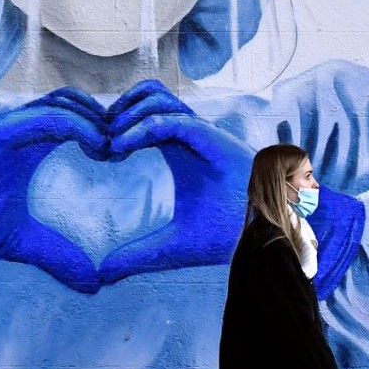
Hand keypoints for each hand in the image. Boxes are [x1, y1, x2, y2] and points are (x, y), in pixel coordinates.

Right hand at [0, 87, 107, 292]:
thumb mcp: (22, 243)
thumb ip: (58, 256)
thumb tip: (94, 285)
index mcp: (28, 146)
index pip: (76, 119)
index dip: (104, 130)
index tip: (125, 156)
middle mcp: (20, 130)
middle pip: (76, 104)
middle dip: (107, 120)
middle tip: (126, 147)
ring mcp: (7, 129)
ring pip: (64, 105)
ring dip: (96, 121)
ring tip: (114, 149)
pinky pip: (45, 119)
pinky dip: (76, 126)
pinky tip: (96, 147)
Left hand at [99, 80, 253, 283]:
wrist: (273, 235)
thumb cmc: (231, 231)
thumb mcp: (172, 246)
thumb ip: (138, 254)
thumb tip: (102, 274)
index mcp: (178, 148)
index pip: (141, 116)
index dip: (115, 127)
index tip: (95, 154)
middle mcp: (189, 134)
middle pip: (147, 95)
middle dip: (117, 110)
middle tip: (97, 144)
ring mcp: (202, 133)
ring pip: (158, 98)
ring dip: (128, 115)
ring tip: (110, 146)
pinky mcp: (213, 140)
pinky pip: (173, 121)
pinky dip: (143, 128)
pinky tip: (121, 148)